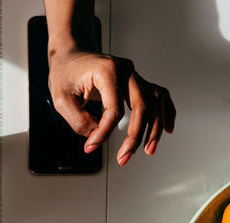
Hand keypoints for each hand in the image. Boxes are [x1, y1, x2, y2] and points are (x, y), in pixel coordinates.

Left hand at [48, 49, 175, 165]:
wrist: (69, 57)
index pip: (114, 109)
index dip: (104, 132)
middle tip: (124, 158)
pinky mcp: (136, 81)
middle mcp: (126, 70)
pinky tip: (168, 129)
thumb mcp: (61, 99)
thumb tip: (97, 136)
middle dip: (135, 136)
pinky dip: (166, 111)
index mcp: (108, 70)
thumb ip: (78, 120)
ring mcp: (133, 75)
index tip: (91, 146)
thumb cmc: (64, 74)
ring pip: (155, 101)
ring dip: (155, 127)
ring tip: (149, 150)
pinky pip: (158, 95)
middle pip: (142, 105)